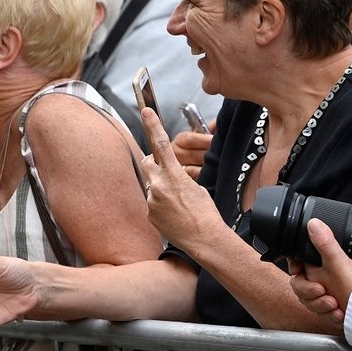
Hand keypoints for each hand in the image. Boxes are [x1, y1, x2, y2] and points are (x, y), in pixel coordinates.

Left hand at [139, 108, 223, 250]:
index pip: (160, 144)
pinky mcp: (149, 213)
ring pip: (152, 187)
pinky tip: (174, 216)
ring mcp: (151, 200)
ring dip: (161, 191)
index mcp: (174, 174)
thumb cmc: (206, 213)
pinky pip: (152, 204)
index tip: (145, 111)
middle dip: (153, 164)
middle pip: (147, 163)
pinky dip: (161, 207)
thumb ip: (179, 178)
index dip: (152, 125)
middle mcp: (158, 185)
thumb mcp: (197, 188)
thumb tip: (171, 178)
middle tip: (165, 173)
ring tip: (178, 206)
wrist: (204, 239)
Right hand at [289, 218, 351, 324]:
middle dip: (309, 292)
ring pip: (307, 301)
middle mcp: (321, 280)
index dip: (294, 267)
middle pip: (298, 285)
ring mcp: (325, 295)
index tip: (298, 271)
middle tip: (322, 291)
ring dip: (319, 305)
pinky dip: (329, 315)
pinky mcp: (329, 310)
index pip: (298, 264)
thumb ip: (324, 244)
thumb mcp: (337, 263)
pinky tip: (339, 313)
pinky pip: (319, 313)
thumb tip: (314, 222)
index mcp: (320, 267)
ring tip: (334, 304)